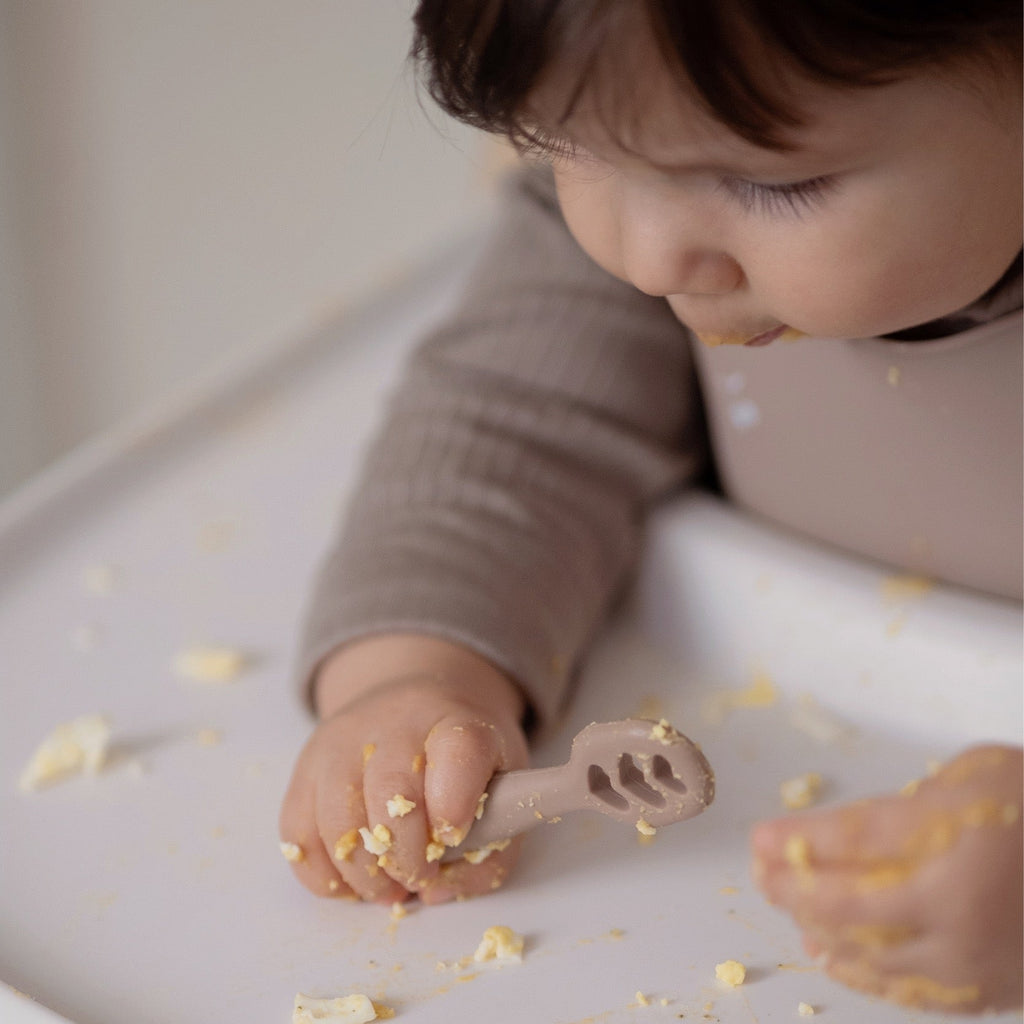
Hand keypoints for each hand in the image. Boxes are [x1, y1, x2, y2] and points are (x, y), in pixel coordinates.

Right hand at [279, 634, 528, 904]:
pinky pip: (298, 831)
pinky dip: (322, 873)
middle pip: (390, 790)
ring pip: (338, 817)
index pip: (458, 750)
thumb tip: (437, 892)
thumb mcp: (503, 788)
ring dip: (363, 874)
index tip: (453, 837)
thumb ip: (493, 850)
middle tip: (420, 878)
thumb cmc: (464, 759)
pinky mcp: (307, 765)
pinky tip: (352, 880)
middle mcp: (397, 723)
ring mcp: (344, 741)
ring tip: (388, 888)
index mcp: (458, 723)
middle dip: (406, 856)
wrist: (416, 701)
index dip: (454, 801)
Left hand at [752, 745, 1022, 1012]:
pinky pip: (913, 991)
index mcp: (947, 838)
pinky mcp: (993, 988)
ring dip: (819, 931)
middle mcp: (954, 905)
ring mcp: (973, 955)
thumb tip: (851, 835)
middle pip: (845, 904)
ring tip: (788, 912)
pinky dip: (866, 975)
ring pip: (871, 955)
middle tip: (761, 873)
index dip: (792, 839)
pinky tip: (836, 959)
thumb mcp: (973, 776)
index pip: (847, 840)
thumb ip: (910, 808)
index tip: (756, 838)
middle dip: (791, 888)